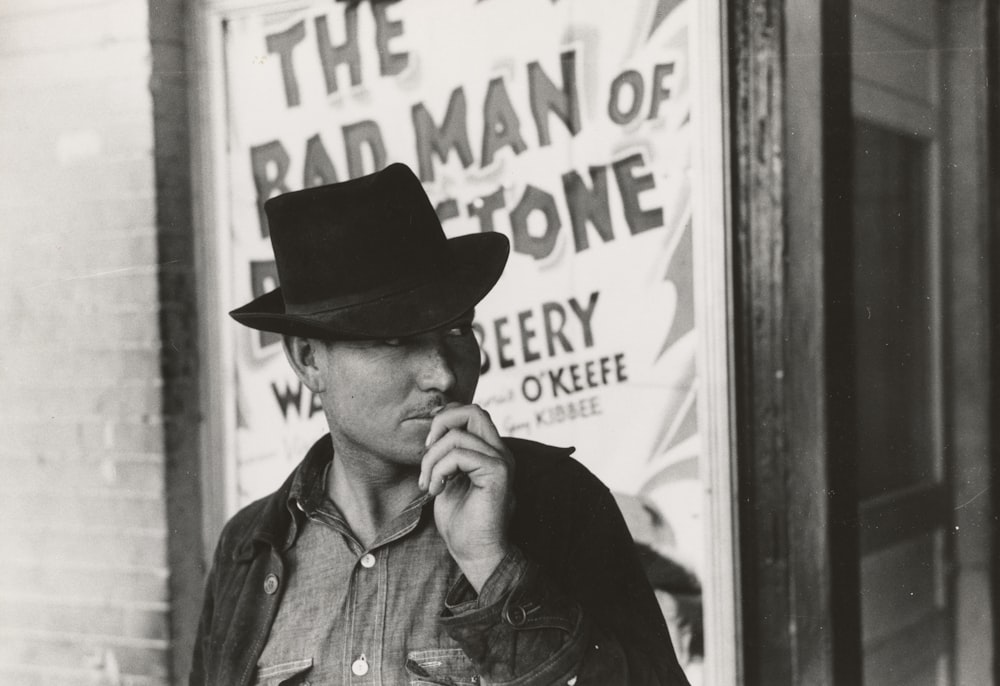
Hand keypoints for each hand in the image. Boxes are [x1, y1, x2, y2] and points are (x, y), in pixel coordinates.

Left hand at [418, 403, 514, 591]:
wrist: (475, 553)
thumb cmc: (460, 522)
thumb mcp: (448, 479)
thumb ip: (447, 455)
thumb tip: (435, 433)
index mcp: (489, 451)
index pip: (470, 413)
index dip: (444, 420)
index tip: (428, 448)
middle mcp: (499, 452)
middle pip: (472, 410)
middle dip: (440, 425)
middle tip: (427, 455)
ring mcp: (501, 461)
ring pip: (457, 436)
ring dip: (431, 460)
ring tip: (428, 484)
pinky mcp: (497, 473)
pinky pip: (459, 455)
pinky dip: (439, 470)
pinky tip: (436, 490)